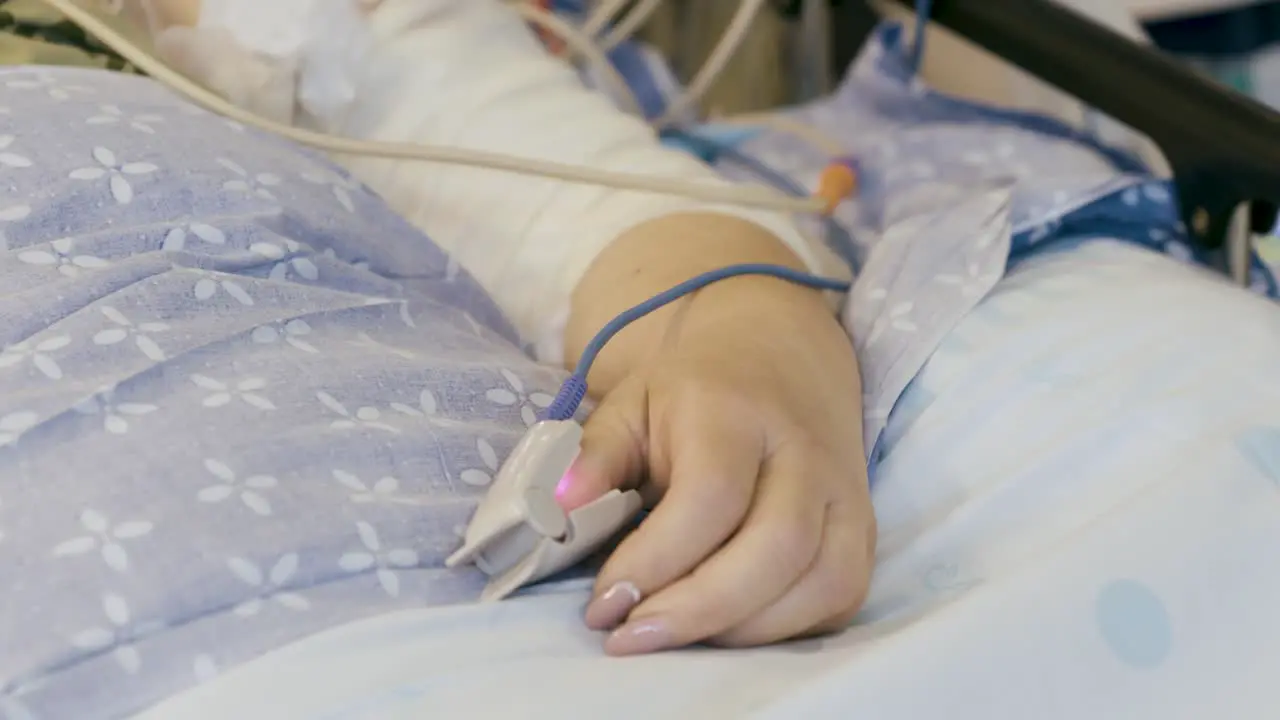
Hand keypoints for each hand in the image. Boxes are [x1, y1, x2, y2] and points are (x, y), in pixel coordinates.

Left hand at [558, 269, 874, 655]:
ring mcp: (844, 491)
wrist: (781, 355)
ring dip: (743, 628)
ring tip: (674, 636)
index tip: (603, 601)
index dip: (655, 560)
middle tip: (632, 637)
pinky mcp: (863, 526)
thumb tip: (557, 509)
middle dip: (699, 609)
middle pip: (776, 548)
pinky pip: (841, 594)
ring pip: (820, 580)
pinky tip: (729, 630)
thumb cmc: (693, 390)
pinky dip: (787, 628)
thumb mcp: (632, 403)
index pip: (709, 498)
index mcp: (734, 411)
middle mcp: (802, 451)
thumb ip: (594, 455)